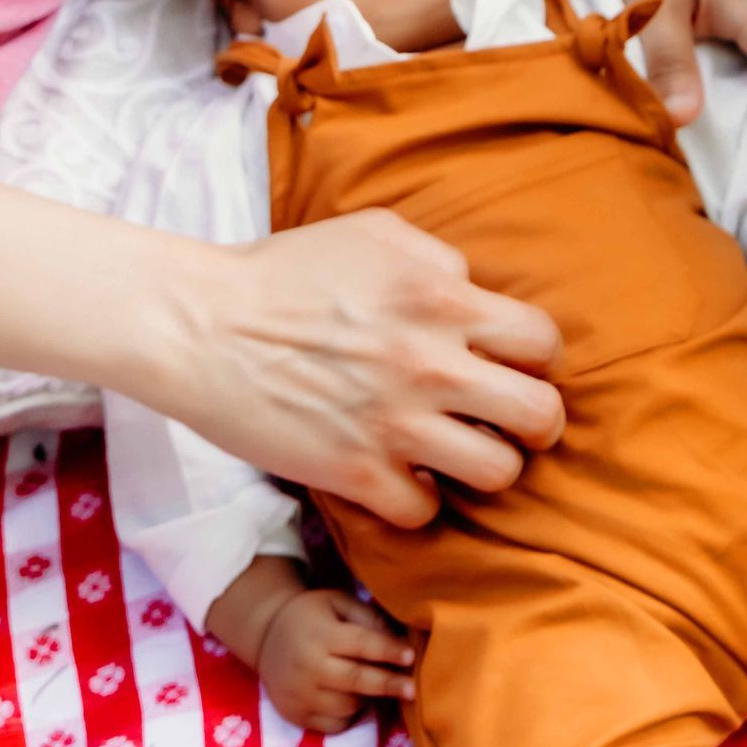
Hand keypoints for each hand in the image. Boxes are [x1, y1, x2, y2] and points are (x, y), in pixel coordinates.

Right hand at [156, 213, 564, 528]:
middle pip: (538, 416)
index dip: (536, 359)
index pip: (543, 343)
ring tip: (460, 454)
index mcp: (442, 299)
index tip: (514, 367)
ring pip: (496, 473)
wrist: (203, 325)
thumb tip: (477, 293)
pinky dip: (418, 500)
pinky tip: (400, 476)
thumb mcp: (378, 234)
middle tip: (509, 424)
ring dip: (484, 466)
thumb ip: (442, 260)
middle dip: (535, 424)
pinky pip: (424, 511)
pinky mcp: (354, 473)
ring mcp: (395, 425)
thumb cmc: (288, 271)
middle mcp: (431, 365)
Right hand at [255, 587, 416, 736]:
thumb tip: (398, 638)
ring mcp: (300, 695)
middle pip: (356, 680)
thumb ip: (367, 618)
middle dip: (389, 685)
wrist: (266, 636)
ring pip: (347, 706)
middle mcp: (309, 667)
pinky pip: (333, 725)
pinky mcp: (296, 716)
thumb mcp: (337, 603)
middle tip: (414, 690)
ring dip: (368, 699)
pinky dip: (349, 716)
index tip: (412, 657)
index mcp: (321, 635)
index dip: (388, 651)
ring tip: (376, 685)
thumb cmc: (312, 615)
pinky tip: (352, 700)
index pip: (361, 645)